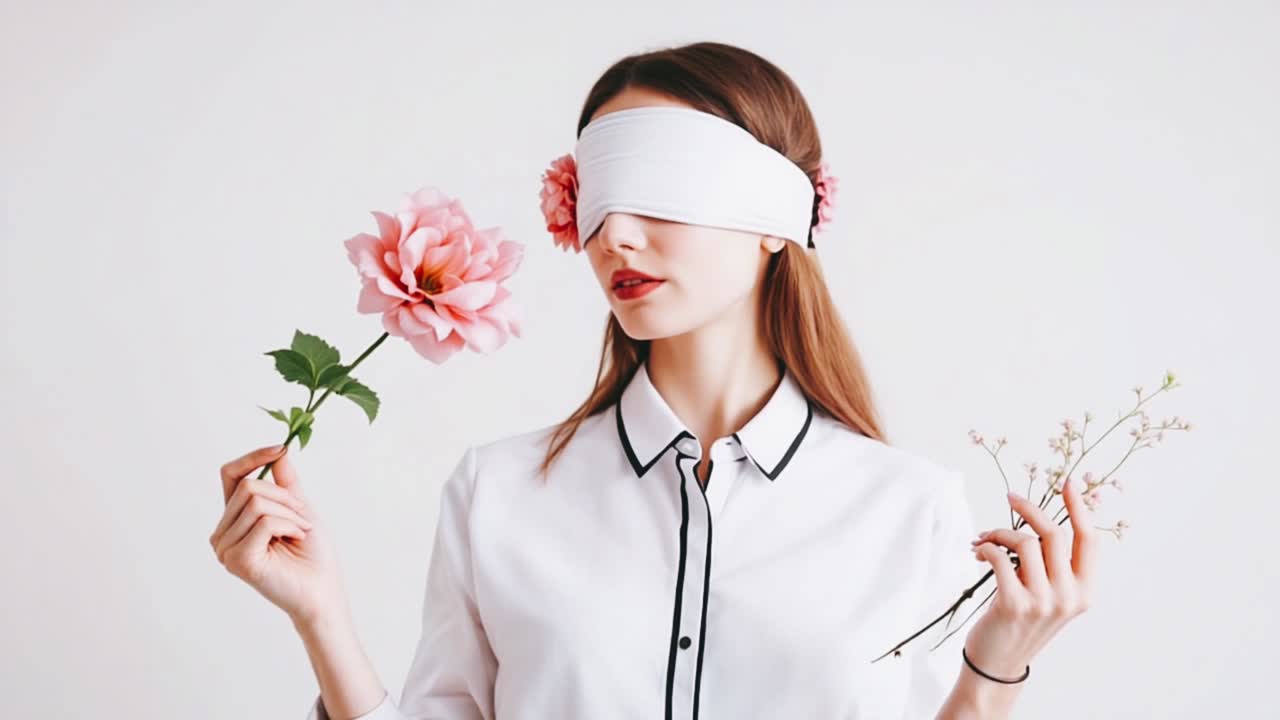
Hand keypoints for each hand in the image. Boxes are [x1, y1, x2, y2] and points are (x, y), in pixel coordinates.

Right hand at [210, 444, 347, 624]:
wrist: (323, 590)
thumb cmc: (313, 554)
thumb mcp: (299, 508)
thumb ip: (284, 481)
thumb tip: (279, 450)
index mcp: (234, 520)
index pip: (230, 475)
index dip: (252, 458)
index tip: (280, 448)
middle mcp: (223, 534)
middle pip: (248, 486)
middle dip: (285, 498)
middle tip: (302, 521)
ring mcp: (226, 549)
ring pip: (257, 502)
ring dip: (291, 514)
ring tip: (299, 533)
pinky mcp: (238, 559)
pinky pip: (264, 521)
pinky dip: (289, 525)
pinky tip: (294, 541)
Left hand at [964, 476, 1097, 678]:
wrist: (998, 663)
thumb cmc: (1021, 622)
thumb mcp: (1049, 596)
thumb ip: (1053, 565)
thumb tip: (1040, 521)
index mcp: (1085, 591)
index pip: (1089, 541)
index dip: (1079, 508)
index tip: (1068, 483)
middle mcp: (1069, 596)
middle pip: (1053, 533)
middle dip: (1029, 509)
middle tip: (1010, 496)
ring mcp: (1043, 602)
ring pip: (1024, 542)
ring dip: (999, 532)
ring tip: (984, 539)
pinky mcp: (1013, 603)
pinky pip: (999, 558)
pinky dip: (985, 547)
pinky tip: (978, 553)